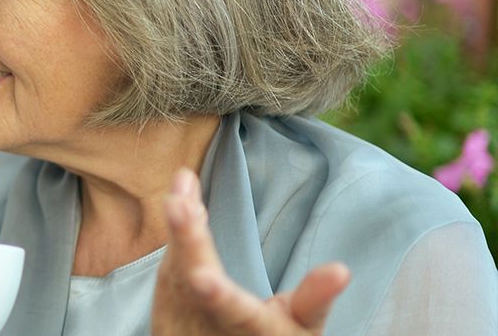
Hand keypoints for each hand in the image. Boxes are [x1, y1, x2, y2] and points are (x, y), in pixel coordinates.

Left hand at [151, 170, 350, 334]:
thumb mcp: (301, 326)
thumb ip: (316, 298)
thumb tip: (341, 270)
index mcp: (249, 328)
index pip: (235, 311)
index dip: (219, 296)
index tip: (203, 278)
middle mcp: (208, 323)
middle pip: (193, 282)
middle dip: (187, 242)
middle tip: (178, 203)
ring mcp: (181, 316)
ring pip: (174, 268)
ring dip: (177, 226)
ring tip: (182, 184)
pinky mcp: (166, 306)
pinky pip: (168, 265)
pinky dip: (175, 233)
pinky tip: (180, 201)